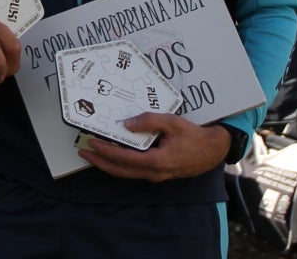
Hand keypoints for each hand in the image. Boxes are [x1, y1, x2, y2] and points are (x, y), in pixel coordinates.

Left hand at [77, 115, 231, 181]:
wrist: (213, 151)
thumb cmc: (195, 136)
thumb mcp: (173, 122)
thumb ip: (150, 121)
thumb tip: (127, 124)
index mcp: (158, 161)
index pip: (124, 158)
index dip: (106, 152)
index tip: (91, 144)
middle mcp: (155, 172)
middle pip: (121, 171)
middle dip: (100, 162)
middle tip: (83, 153)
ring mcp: (157, 175)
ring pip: (127, 173)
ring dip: (108, 164)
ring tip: (93, 154)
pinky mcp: (158, 173)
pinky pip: (135, 171)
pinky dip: (121, 164)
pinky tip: (114, 155)